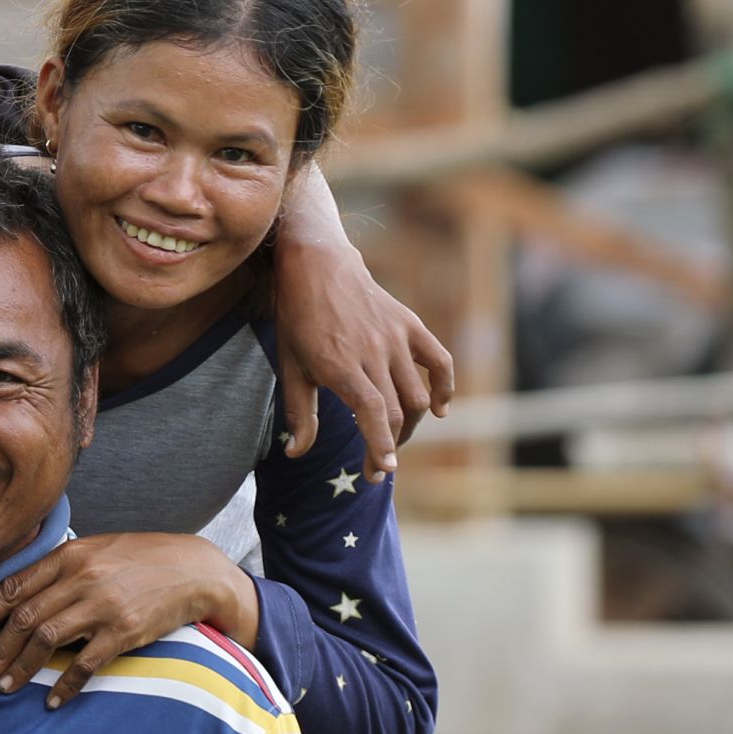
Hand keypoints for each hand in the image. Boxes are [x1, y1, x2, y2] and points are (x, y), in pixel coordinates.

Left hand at [0, 535, 253, 705]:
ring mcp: (103, 605)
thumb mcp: (98, 551)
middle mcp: (81, 578)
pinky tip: (52, 700)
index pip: (13, 586)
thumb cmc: (143, 560)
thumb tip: (22, 596)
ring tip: (4, 688)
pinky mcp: (125, 631)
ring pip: (46, 640)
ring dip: (20, 668)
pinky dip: (65, 685)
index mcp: (69, 556)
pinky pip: (85, 663)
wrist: (194, 570)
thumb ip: (61, 570)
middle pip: (24, 618)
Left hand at [267, 204, 455, 480]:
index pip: (372, 412)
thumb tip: (295, 453)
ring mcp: (394, 337)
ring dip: (410, 425)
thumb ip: (299, 413)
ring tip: (394, 438)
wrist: (318, 264)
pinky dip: (444, 387)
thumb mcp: (289, 366)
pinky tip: (438, 409)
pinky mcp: (409, 324)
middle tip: (377, 466)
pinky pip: (439, 360)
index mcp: (340, 364)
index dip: (380, 445)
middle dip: (389, 446)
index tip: (383, 469)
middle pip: (395, 411)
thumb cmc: (298, 319)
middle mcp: (372, 352)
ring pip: (416, 394)